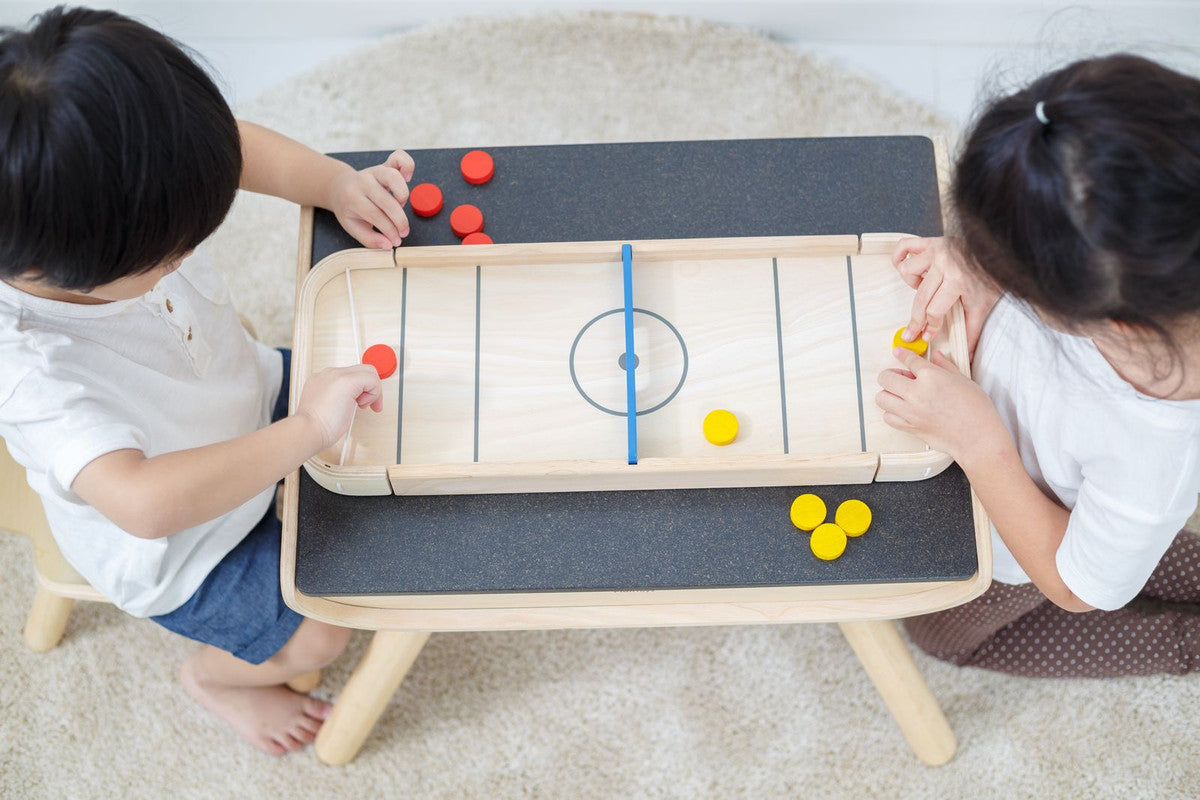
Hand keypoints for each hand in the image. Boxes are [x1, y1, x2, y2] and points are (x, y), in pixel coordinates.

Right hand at [295, 365, 382, 449]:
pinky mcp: (347, 380)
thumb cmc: (316, 427)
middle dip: (371, 387)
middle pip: (361, 369)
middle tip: (370, 406)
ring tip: (362, 407)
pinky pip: (371, 378)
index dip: (361, 388)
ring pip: (368, 371)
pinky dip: (374, 393)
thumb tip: (354, 401)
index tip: (362, 403)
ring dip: (372, 391)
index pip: (350, 375)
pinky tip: (362, 405)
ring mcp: (336, 374)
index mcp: (322, 379)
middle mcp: (329, 373)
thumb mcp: (327, 408)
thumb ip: (339, 399)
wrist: (307, 430)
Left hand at [326, 149, 415, 248]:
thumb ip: (370, 239)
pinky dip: (408, 166)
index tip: (396, 241)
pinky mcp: (384, 164)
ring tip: (401, 206)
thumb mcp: (352, 227)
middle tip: (403, 232)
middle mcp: (363, 181)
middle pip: (387, 201)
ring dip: (403, 196)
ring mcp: (374, 171)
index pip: (376, 215)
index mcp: (352, 197)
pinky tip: (408, 178)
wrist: (340, 187)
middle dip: (399, 221)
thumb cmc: (348, 209)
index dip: (389, 231)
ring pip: (394, 178)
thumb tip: (389, 245)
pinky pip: (400, 158)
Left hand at [876, 347, 1006, 463]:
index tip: (898, 352)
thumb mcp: (964, 380)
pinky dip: (892, 412)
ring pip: (882, 397)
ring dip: (889, 393)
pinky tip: (904, 410)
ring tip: (902, 395)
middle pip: (886, 378)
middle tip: (903, 377)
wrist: (978, 437)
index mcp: (931, 377)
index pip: (909, 360)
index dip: (902, 354)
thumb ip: (946, 366)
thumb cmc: (976, 409)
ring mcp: (910, 412)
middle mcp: (916, 393)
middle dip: (892, 374)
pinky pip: (888, 417)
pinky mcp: (909, 427)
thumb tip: (937, 356)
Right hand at [892, 236, 999, 357]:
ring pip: (907, 271)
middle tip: (911, 332)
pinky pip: (904, 246)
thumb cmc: (991, 276)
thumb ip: (972, 330)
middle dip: (915, 319)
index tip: (927, 336)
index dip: (930, 327)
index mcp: (958, 280)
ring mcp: (935, 251)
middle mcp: (944, 265)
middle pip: (920, 298)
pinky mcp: (931, 242)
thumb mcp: (983, 305)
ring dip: (912, 284)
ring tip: (924, 288)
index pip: (934, 310)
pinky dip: (899, 257)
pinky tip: (905, 267)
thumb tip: (967, 354)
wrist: (999, 251)